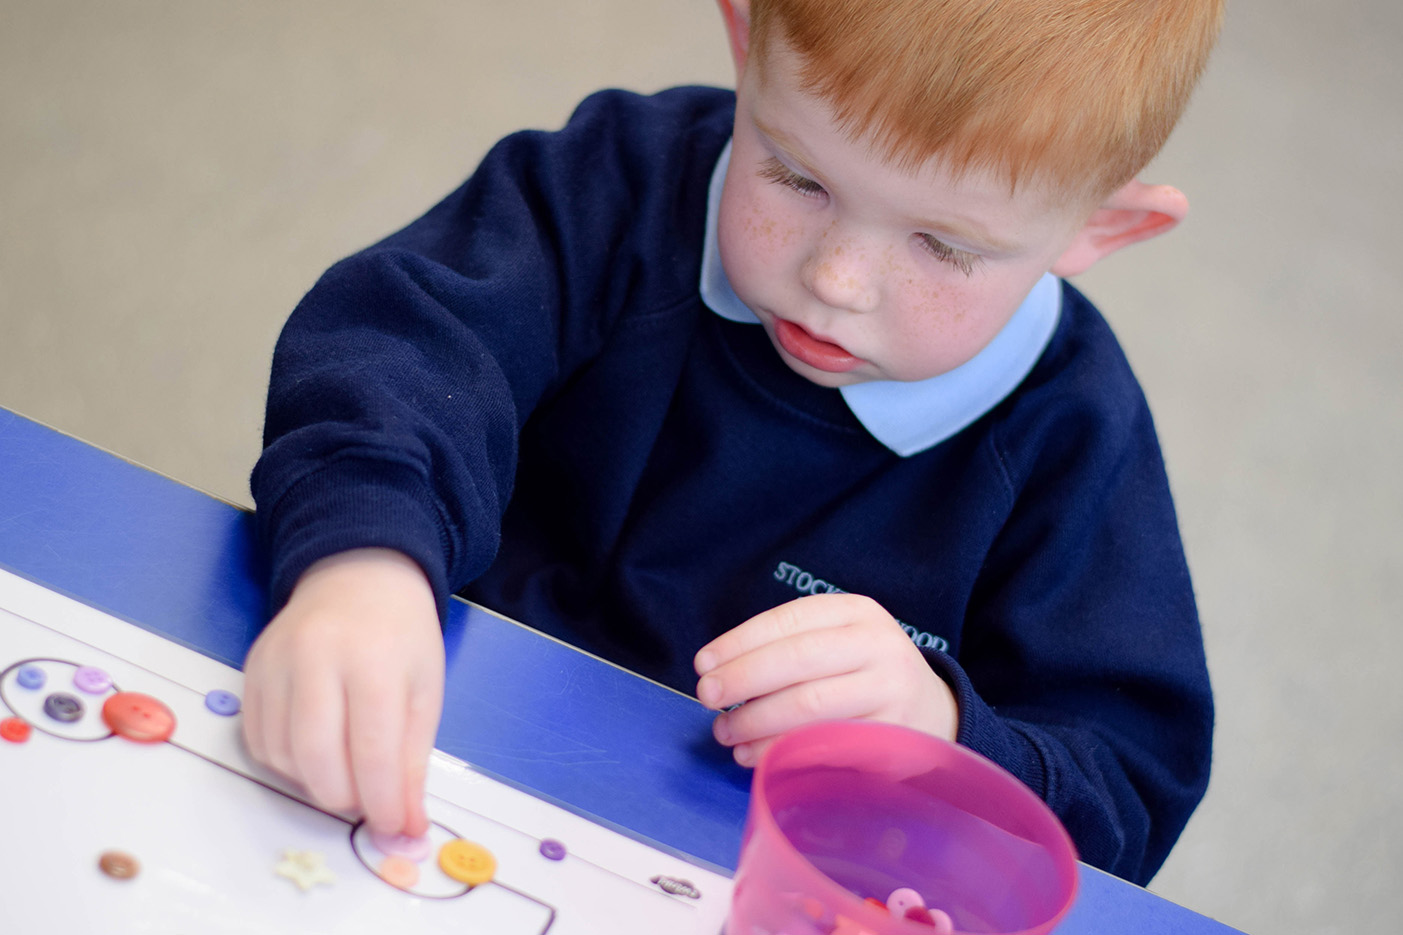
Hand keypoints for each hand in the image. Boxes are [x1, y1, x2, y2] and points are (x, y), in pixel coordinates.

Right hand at [242, 548, 443, 835]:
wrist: (358, 576)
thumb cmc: (400, 634)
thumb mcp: (425, 689)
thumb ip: (413, 760)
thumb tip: (406, 826)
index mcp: (373, 659)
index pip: (372, 749)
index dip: (382, 801)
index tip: (394, 826)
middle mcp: (317, 657)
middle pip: (317, 757)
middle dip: (343, 796)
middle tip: (367, 799)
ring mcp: (276, 662)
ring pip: (281, 755)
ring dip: (314, 781)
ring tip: (345, 769)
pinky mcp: (250, 670)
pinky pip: (257, 740)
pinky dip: (285, 762)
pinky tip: (314, 752)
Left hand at [693, 594, 957, 766]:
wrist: (931, 710)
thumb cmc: (862, 673)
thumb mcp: (837, 641)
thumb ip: (789, 647)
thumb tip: (719, 671)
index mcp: (858, 613)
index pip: (790, 620)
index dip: (740, 641)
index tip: (703, 663)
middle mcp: (879, 646)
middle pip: (797, 660)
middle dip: (742, 679)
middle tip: (706, 697)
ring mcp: (890, 692)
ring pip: (810, 705)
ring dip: (756, 721)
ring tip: (725, 732)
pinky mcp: (891, 737)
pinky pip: (825, 744)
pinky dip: (781, 750)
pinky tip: (754, 755)